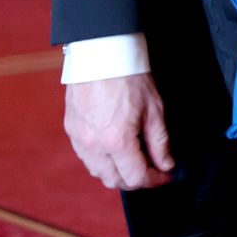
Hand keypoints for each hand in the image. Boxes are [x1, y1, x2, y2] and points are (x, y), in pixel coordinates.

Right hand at [64, 73, 174, 189]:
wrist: (102, 54)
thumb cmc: (130, 77)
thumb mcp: (154, 109)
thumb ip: (160, 141)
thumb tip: (166, 164)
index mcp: (117, 141)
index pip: (136, 177)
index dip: (154, 180)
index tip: (165, 175)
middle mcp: (94, 146)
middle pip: (114, 181)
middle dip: (135, 180)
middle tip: (152, 170)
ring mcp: (79, 140)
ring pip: (98, 173)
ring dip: (117, 173)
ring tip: (134, 159)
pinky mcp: (71, 131)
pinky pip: (86, 158)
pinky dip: (101, 161)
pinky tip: (114, 149)